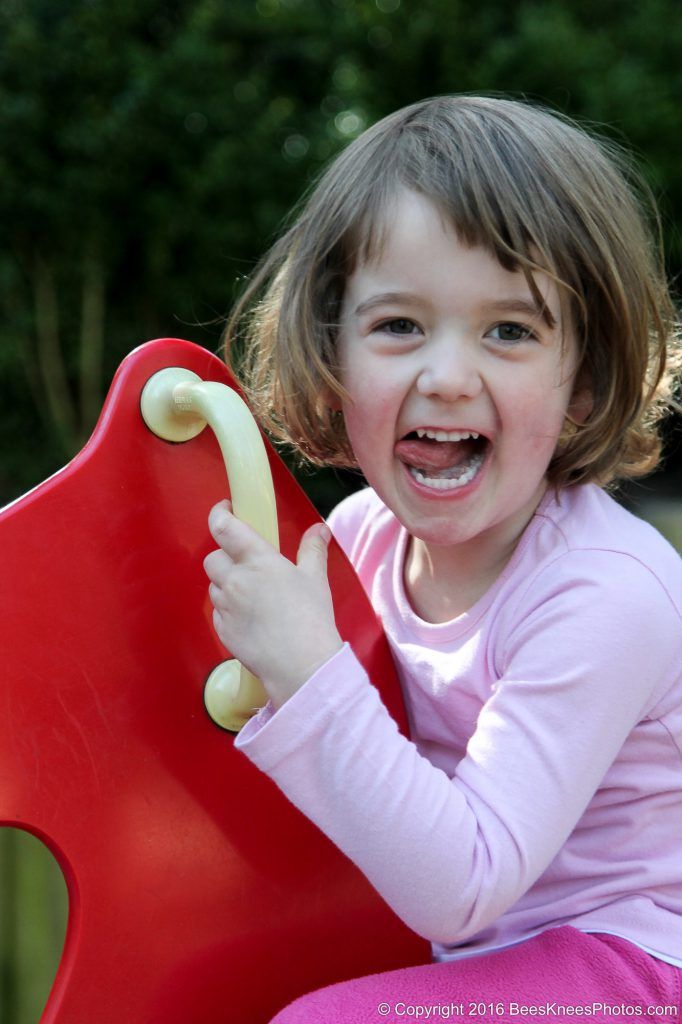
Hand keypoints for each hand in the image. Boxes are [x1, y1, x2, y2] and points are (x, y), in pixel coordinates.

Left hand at [203, 500, 343, 708]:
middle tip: (246, 565)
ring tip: (253, 597)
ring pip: (214, 587)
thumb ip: (312, 549)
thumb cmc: (311, 619)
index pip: (224, 527)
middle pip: (213, 558)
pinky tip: (252, 619)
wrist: (301, 665)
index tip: (225, 510)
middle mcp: (235, 580)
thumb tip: (319, 529)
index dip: (219, 514)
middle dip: (225, 557)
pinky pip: (218, 612)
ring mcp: (225, 607)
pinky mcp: (222, 630)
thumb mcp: (315, 579)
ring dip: (227, 586)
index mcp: (258, 560)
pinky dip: (229, 611)